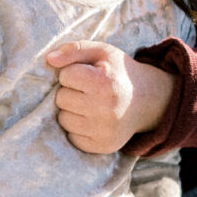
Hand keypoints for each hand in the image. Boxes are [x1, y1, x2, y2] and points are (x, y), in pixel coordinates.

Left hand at [45, 42, 176, 154]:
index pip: (65, 76)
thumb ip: (74, 49)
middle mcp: (105, 110)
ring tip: (90, 105)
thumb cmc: (117, 73)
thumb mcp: (101, 52)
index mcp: (104, 83)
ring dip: (71, 111)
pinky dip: (77, 127)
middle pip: (61, 99)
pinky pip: (71, 136)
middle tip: (89, 91)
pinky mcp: (102, 147)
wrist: (147, 101)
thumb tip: (49, 59)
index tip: (87, 74)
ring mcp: (104, 131)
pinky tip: (92, 119)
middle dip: (70, 92)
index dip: (73, 73)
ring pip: (63, 119)